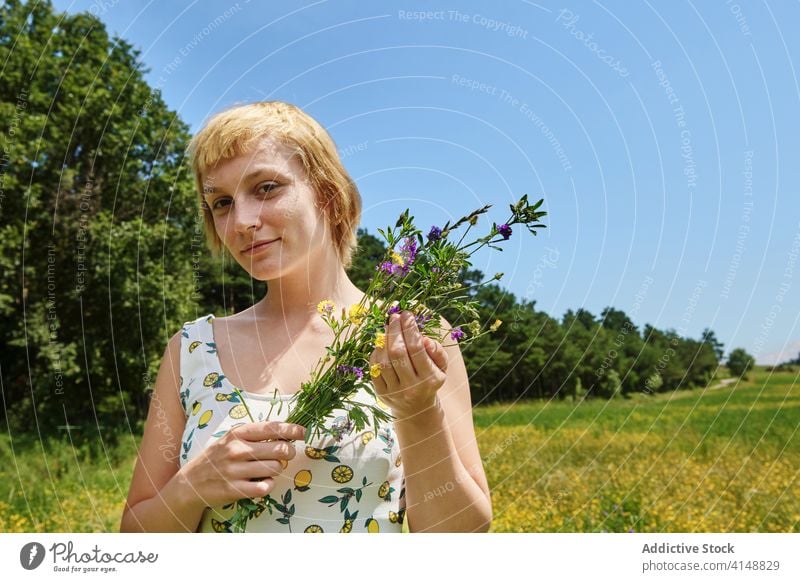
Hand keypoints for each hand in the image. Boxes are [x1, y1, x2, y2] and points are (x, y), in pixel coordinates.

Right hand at [180, 421, 304, 507]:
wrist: (190, 484)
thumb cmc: (217, 458)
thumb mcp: (231, 439)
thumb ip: (255, 435)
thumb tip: (287, 433)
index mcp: (237, 433)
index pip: (272, 428)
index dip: (292, 430)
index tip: (304, 433)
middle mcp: (236, 450)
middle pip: (280, 449)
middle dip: (289, 453)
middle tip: (286, 455)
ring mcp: (235, 471)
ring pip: (275, 468)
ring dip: (277, 470)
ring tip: (267, 469)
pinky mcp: (235, 490)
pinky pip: (265, 487)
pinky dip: (269, 485)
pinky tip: (262, 482)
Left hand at [369, 310, 448, 419]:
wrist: (417, 408)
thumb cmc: (430, 379)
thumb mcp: (441, 367)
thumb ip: (437, 351)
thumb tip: (423, 338)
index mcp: (429, 379)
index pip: (417, 349)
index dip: (410, 329)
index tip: (407, 314)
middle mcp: (411, 387)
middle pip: (398, 353)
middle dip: (395, 331)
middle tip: (395, 317)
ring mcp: (394, 391)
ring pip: (384, 361)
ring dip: (384, 340)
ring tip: (388, 327)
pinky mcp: (381, 393)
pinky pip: (375, 369)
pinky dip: (376, 353)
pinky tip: (381, 344)